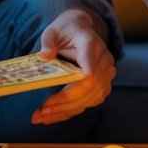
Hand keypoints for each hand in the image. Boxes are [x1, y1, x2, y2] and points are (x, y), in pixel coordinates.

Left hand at [30, 9, 115, 125]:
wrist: (81, 29)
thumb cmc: (66, 30)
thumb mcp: (52, 31)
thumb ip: (48, 42)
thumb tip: (44, 56)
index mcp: (92, 44)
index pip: (89, 72)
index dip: (72, 91)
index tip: (49, 102)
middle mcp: (105, 60)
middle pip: (89, 90)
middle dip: (64, 105)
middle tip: (40, 113)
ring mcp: (106, 74)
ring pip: (90, 100)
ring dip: (66, 112)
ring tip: (42, 117)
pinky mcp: (103, 85)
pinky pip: (89, 102)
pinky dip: (71, 111)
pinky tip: (53, 116)